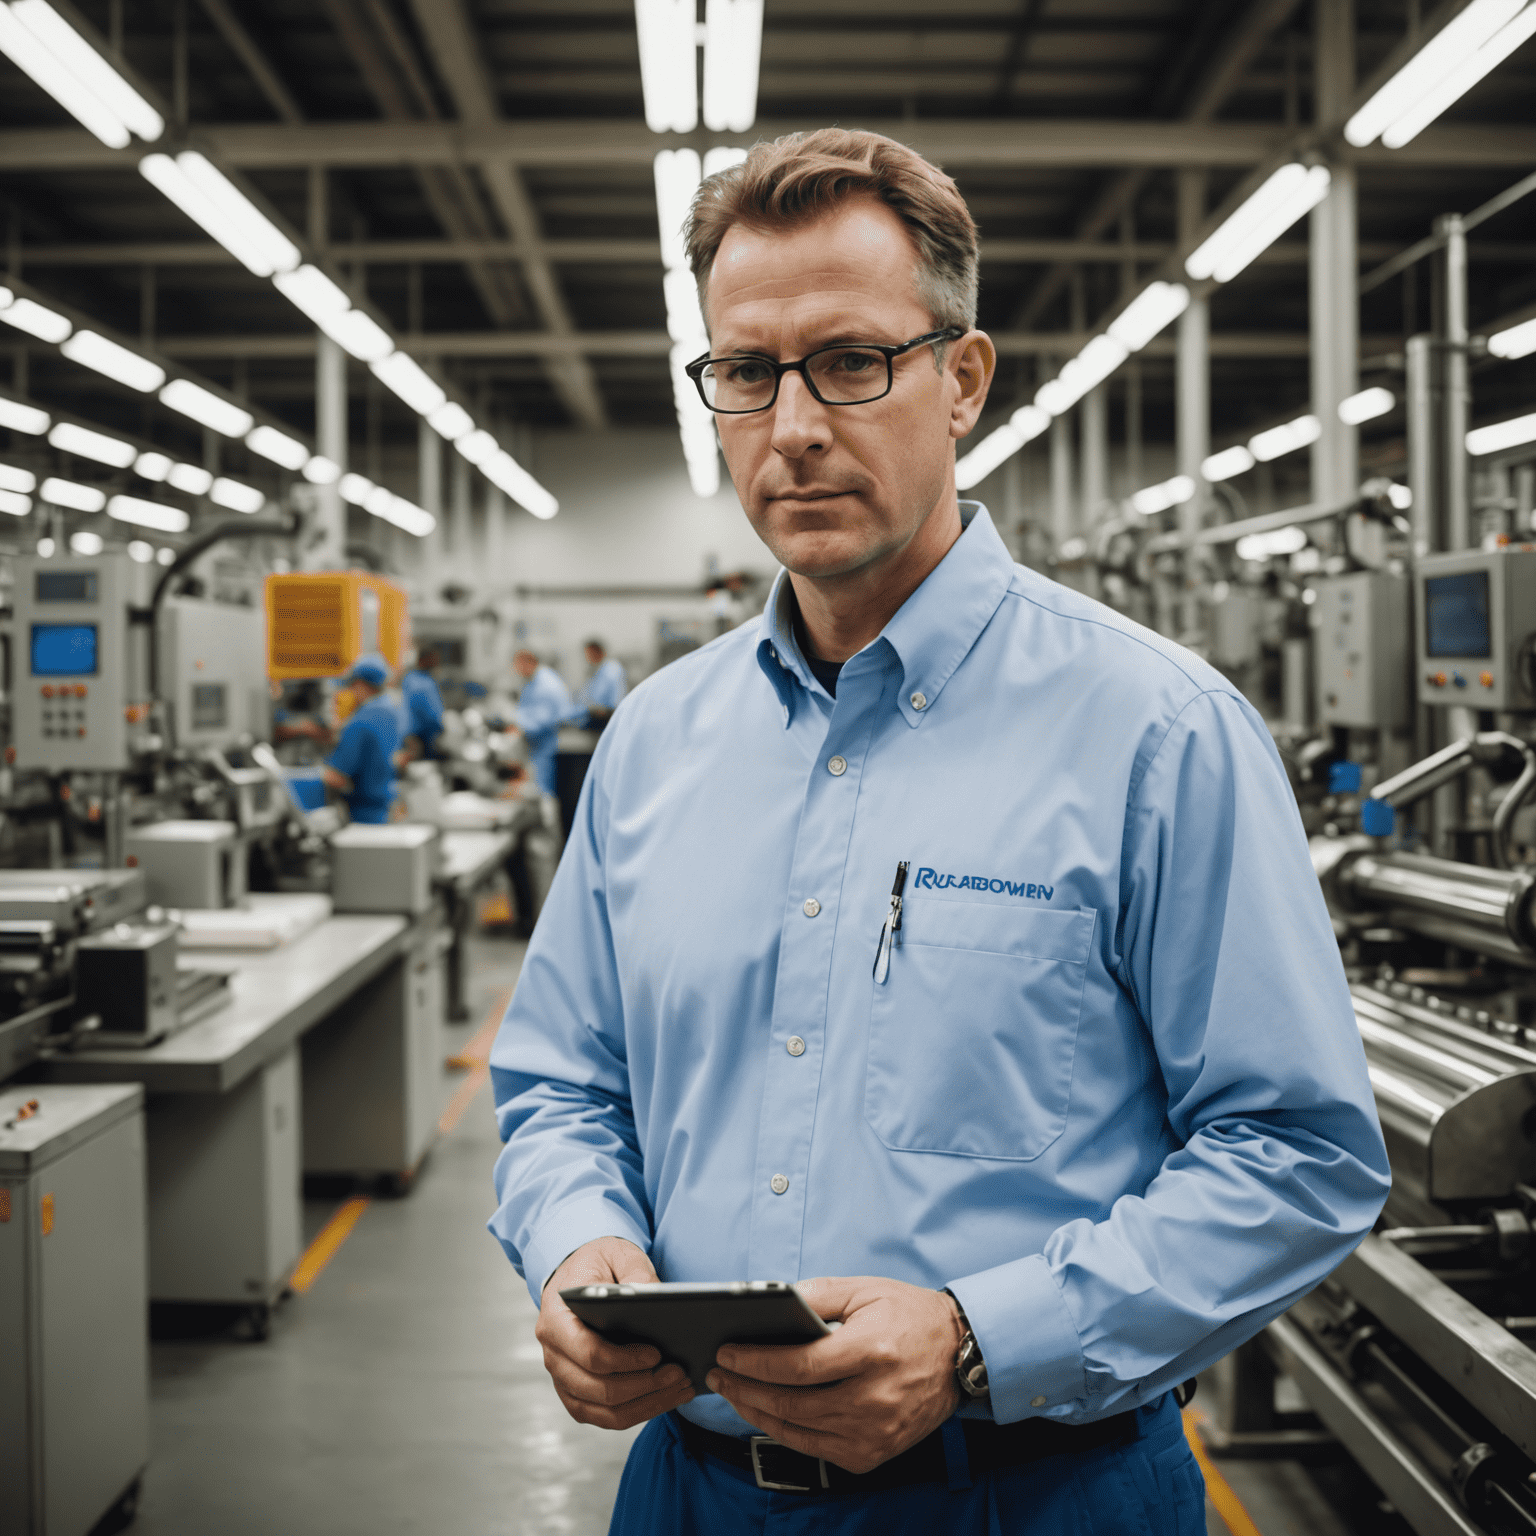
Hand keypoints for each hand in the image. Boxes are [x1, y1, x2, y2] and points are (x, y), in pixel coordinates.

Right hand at [534, 1237, 695, 1429]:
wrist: (578, 1274)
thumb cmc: (597, 1263)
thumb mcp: (617, 1254)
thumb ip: (635, 1273)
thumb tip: (655, 1297)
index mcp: (556, 1319)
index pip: (588, 1353)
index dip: (625, 1360)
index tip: (657, 1354)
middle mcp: (554, 1355)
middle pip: (598, 1389)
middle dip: (643, 1386)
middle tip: (678, 1374)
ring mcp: (563, 1379)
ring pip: (604, 1412)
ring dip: (645, 1405)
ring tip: (680, 1389)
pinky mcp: (577, 1393)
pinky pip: (605, 1416)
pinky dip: (638, 1412)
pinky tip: (666, 1398)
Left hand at [706, 1276, 962, 1473]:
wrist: (960, 1355)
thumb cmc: (910, 1316)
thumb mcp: (866, 1289)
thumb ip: (818, 1294)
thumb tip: (772, 1302)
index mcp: (872, 1351)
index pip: (799, 1365)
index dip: (756, 1361)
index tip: (726, 1351)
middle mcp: (874, 1398)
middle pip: (792, 1402)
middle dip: (745, 1387)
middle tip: (718, 1373)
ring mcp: (875, 1432)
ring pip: (799, 1430)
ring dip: (757, 1412)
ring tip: (732, 1392)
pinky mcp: (874, 1454)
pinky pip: (816, 1449)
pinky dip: (785, 1432)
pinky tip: (765, 1413)